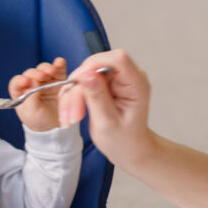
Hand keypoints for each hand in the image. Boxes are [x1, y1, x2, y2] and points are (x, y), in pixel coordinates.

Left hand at [10, 57, 67, 131]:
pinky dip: (59, 64)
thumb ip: (30, 98)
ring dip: (47, 68)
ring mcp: (46, 80)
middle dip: (36, 73)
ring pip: (44, 69)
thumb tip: (33, 82)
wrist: (56, 125)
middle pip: (31, 73)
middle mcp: (32, 83)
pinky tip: (60, 63)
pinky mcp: (58, 79)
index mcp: (20, 92)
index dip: (20, 80)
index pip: (17, 82)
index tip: (26, 81)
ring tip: (52, 71)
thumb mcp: (32, 113)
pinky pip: (58, 69)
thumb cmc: (39, 120)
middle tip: (42, 76)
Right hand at [57, 50, 153, 169]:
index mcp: (136, 84)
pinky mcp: (105, 83)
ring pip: (85, 74)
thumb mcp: (107, 123)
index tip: (77, 83)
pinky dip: (74, 97)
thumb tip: (86, 74)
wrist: (128, 148)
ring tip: (70, 118)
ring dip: (73, 95)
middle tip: (71, 114)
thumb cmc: (123, 141)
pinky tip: (72, 113)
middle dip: (78, 88)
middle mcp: (127, 77)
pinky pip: (83, 81)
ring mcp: (116, 79)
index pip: (117, 59)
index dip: (94, 65)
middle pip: (95, 66)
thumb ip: (97, 97)